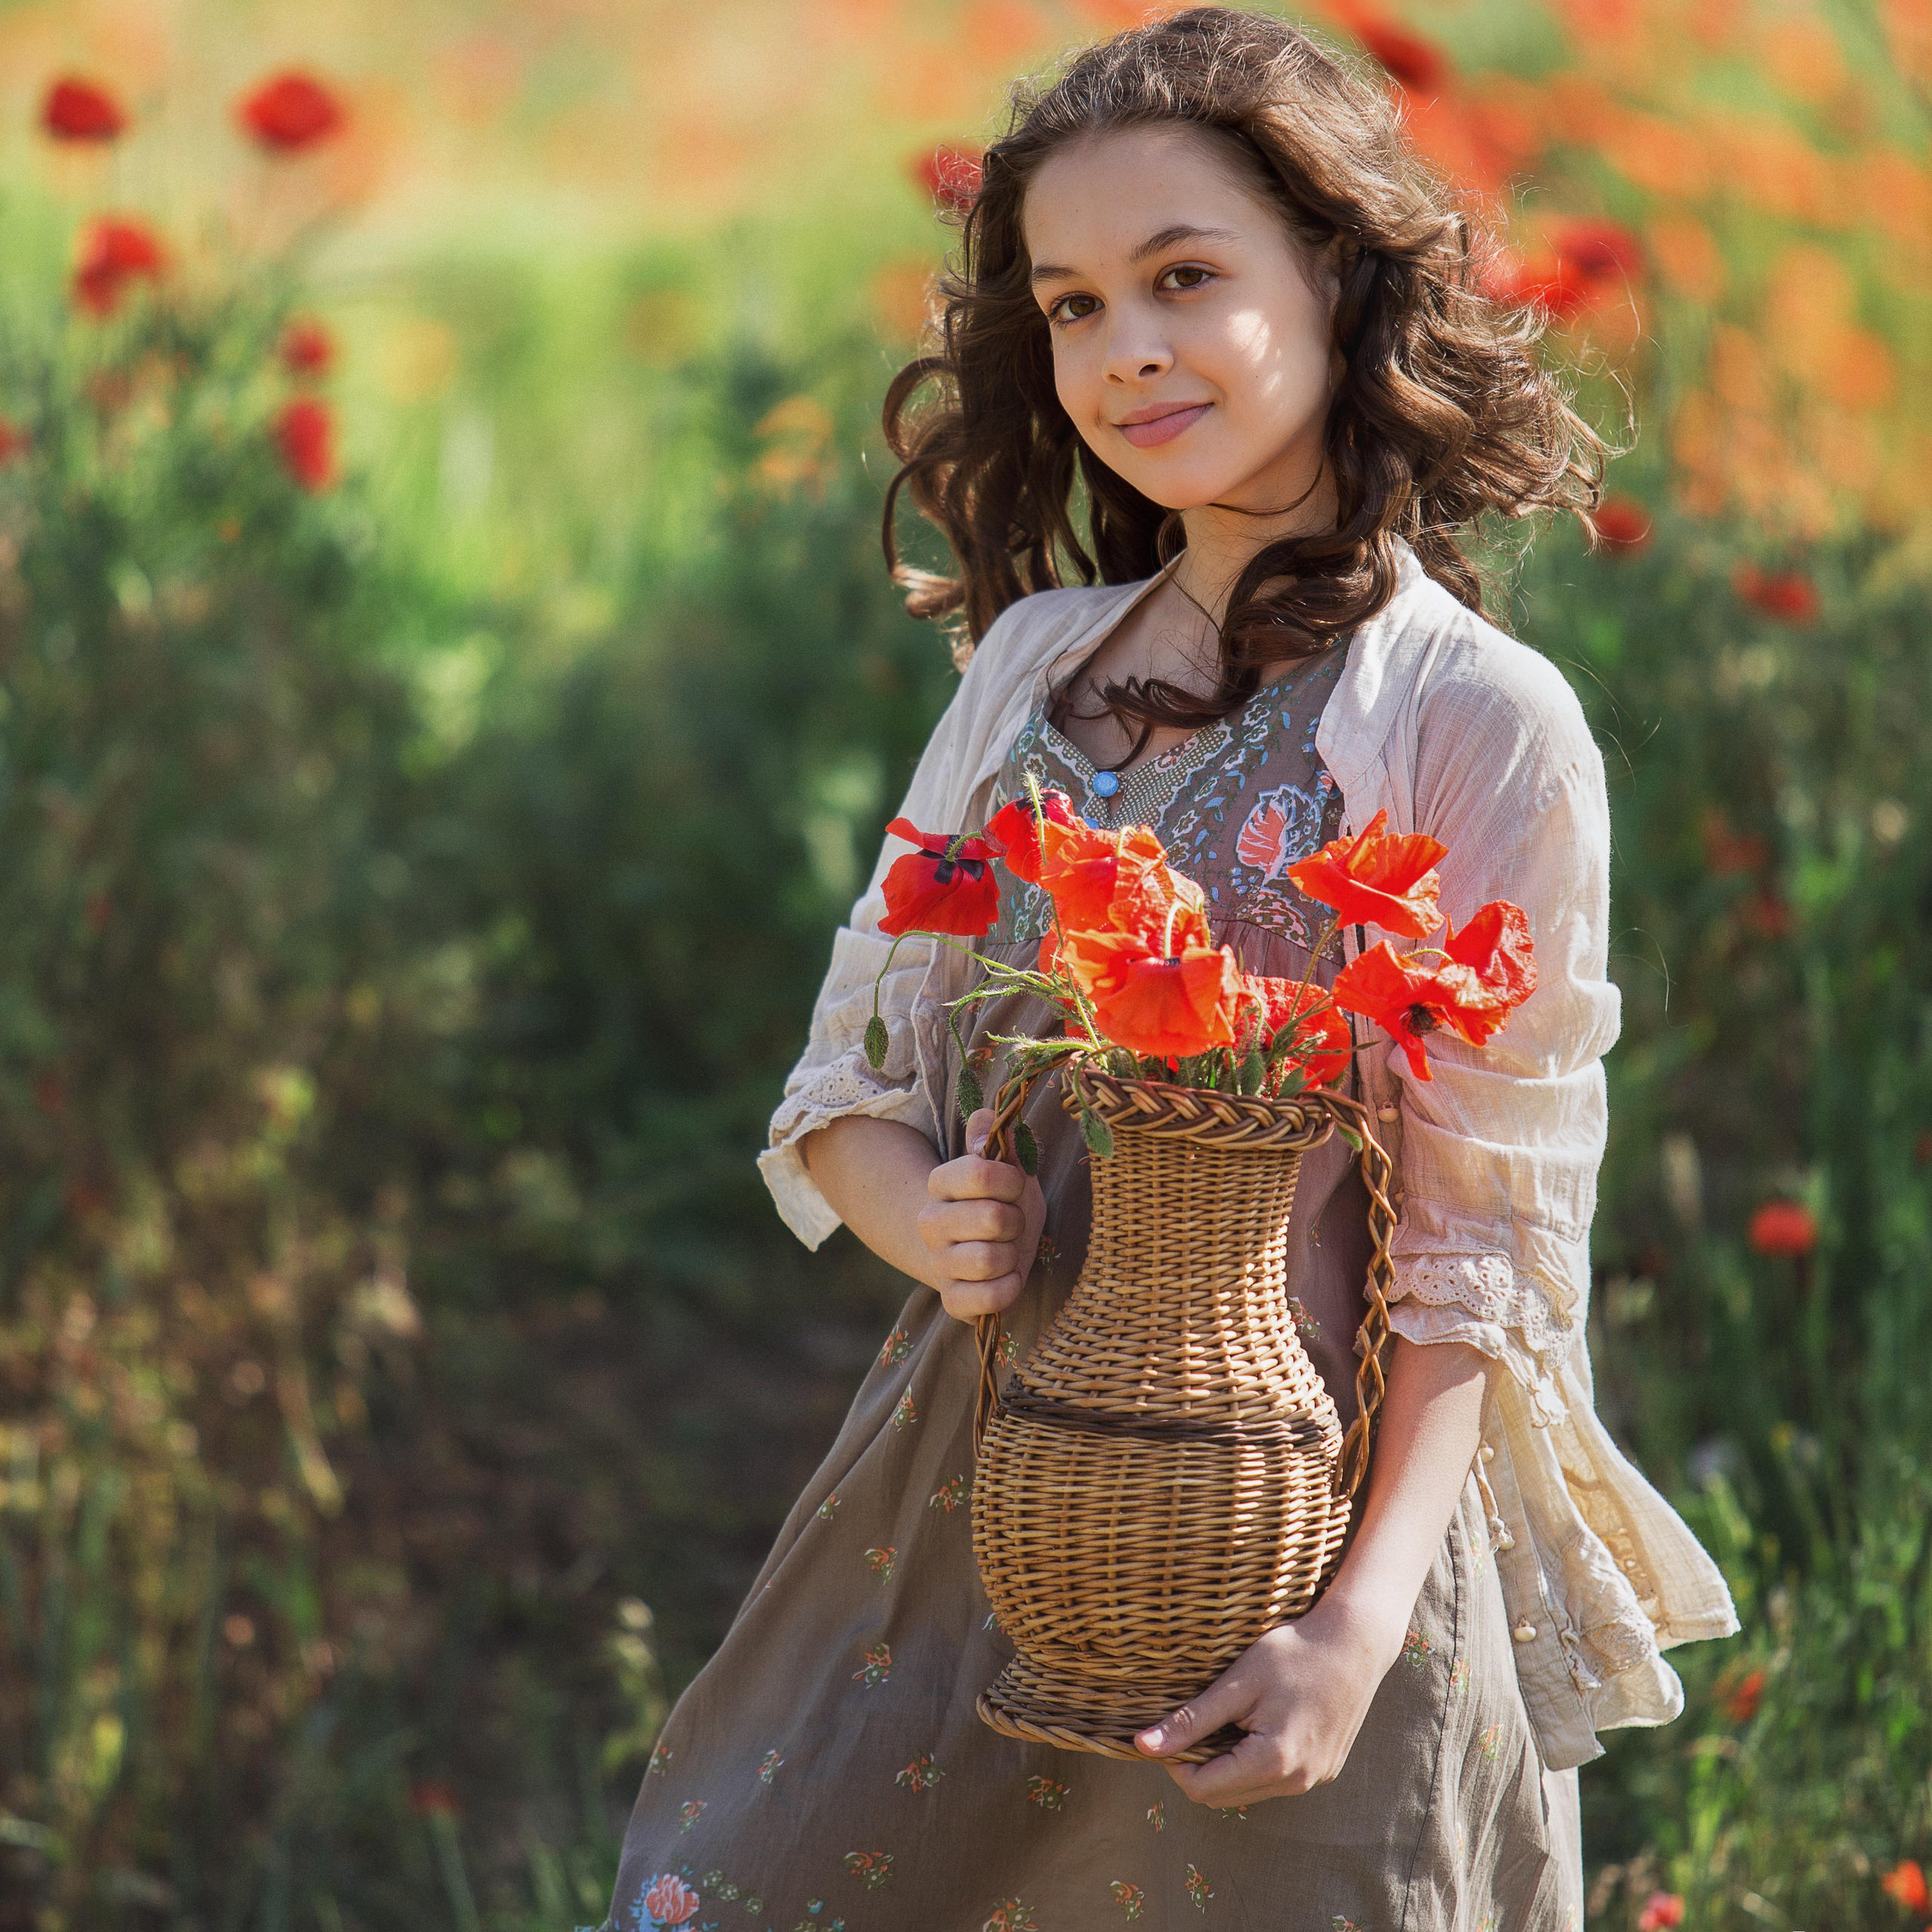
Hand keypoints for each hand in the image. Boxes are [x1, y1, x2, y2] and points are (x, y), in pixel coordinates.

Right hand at [917, 1107, 1045, 1320]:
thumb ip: (996, 1137)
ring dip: (1013, 1255)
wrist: (985, 1246)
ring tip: (1007, 1249)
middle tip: (1012, 1222)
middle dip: (1016, 1220)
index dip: (1011, 1179)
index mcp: (940, 1182)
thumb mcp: (1006, 1164)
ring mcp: (938, 1263)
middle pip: (992, 1218)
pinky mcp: (952, 1300)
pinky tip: (1006, 1278)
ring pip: (990, 1260)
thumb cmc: (1002, 1200)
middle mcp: (929, 1223)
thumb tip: (989, 1120)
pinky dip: (1008, 1289)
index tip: (1014, 1185)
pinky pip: (990, 1299)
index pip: (980, 1172)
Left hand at [1133, 1590, 1404, 1806]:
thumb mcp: (1238, 1683)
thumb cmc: (1294, 1654)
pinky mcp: (1324, 1771)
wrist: (1355, 1643)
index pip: (1201, 1788)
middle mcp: (1296, 1782)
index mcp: (1272, 1762)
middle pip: (1222, 1794)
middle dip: (1199, 1764)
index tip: (1171, 1727)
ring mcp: (1314, 1780)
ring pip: (1247, 1789)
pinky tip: (1259, 1721)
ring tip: (1232, 1716)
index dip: (1174, 1761)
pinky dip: (1254, 1760)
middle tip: (1198, 1719)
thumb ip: (1191, 1720)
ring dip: (1226, 1763)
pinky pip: (1274, 1779)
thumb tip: (1142, 1745)